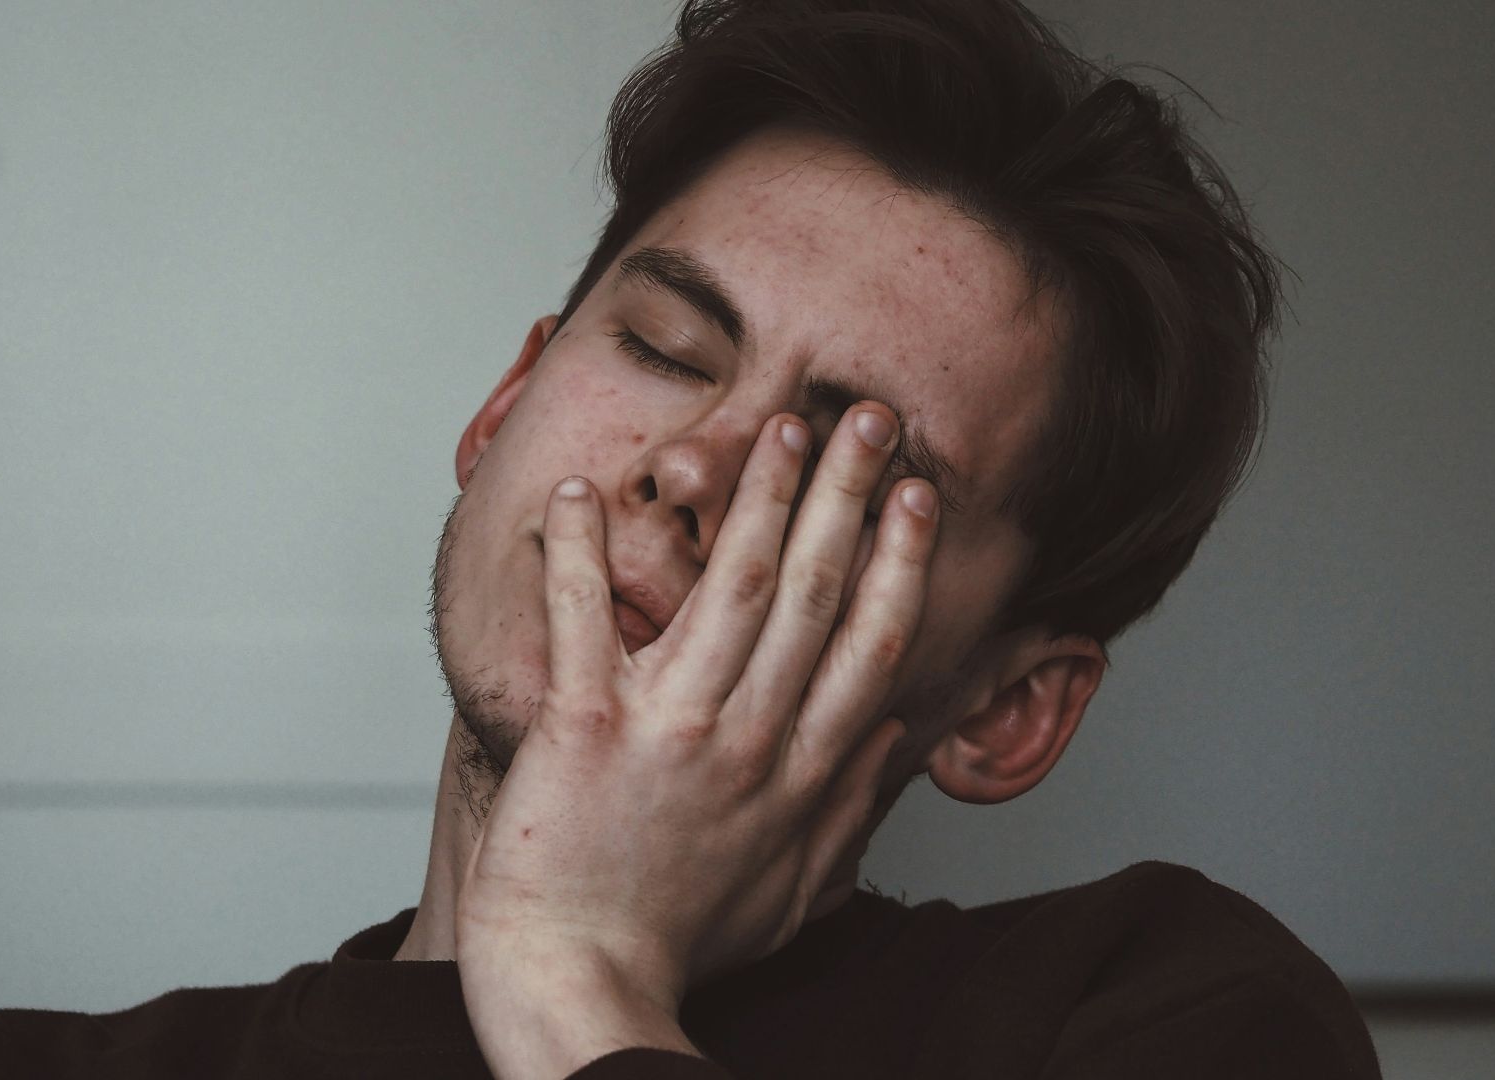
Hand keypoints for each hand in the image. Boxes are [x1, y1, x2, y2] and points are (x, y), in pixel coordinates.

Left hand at [455, 404, 938, 1077]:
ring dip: (758, 497)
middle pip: (816, 592)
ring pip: (730, 587)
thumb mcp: (792, 893)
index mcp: (799, 773)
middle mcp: (748, 738)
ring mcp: (670, 728)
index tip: (918, 497)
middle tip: (868, 418)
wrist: (580, 986)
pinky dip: (577, 554)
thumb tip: (897, 741)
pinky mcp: (585, 728)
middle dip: (847, 495)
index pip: (869, 644)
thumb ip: (849, 812)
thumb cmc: (676, 945)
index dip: (899, 561)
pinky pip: (583, 621)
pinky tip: (576, 492)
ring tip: (778, 426)